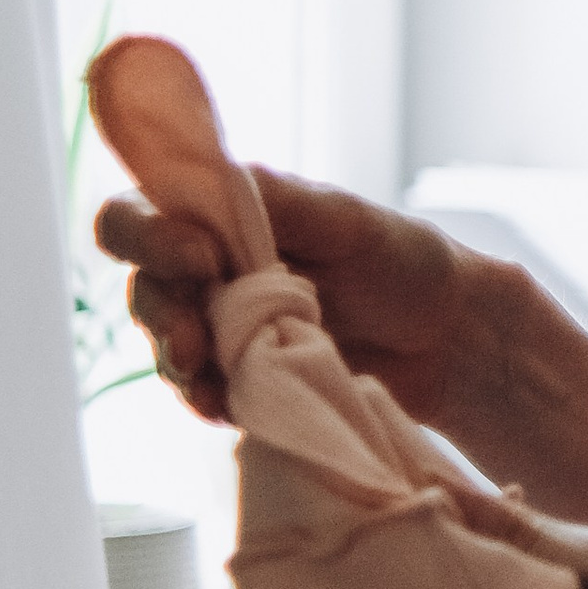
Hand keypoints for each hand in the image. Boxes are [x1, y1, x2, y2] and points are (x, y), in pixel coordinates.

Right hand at [95, 169, 484, 430]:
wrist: (446, 337)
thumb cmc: (399, 260)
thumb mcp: (343, 218)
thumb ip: (275, 202)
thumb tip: (207, 183)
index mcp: (221, 214)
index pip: (141, 213)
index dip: (149, 235)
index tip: (200, 258)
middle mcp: (208, 271)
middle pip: (146, 289)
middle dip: (162, 315)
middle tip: (195, 340)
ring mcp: (220, 329)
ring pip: (167, 348)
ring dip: (179, 365)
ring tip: (210, 381)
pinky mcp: (241, 380)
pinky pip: (202, 394)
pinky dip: (208, 400)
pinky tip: (227, 405)